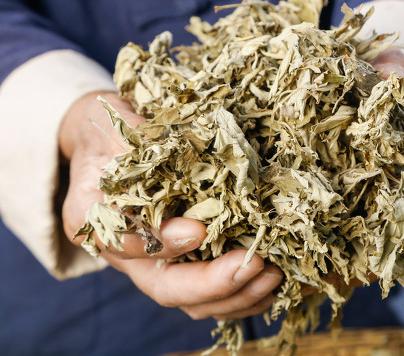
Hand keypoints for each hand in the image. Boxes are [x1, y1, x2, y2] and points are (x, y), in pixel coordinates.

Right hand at [59, 91, 282, 319]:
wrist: (112, 148)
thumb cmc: (116, 135)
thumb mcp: (117, 128)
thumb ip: (140, 139)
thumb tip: (181, 144)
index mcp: (99, 222)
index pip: (126, 244)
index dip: (162, 243)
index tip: (198, 230)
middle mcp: (129, 255)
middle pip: (166, 288)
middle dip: (213, 283)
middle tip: (255, 264)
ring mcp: (160, 266)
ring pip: (194, 302)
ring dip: (237, 296)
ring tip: (274, 275)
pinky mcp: (187, 266)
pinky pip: (213, 297)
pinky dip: (245, 296)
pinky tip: (275, 282)